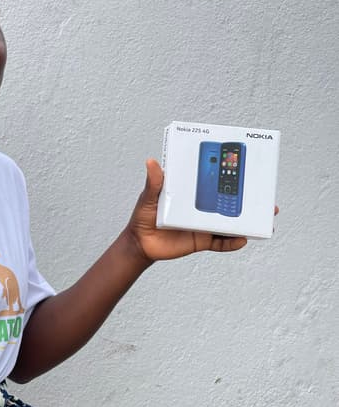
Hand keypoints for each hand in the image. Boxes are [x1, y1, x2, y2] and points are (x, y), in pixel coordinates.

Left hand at [126, 159, 252, 260]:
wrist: (141, 244)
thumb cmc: (143, 218)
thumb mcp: (148, 198)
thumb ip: (153, 183)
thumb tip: (151, 162)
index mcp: (190, 194)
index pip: (212, 183)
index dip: (228, 176)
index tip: (245, 168)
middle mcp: (200, 208)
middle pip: (227, 202)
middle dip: (246, 200)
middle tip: (264, 196)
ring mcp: (203, 225)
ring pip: (230, 223)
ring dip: (246, 222)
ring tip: (263, 220)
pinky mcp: (202, 241)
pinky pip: (221, 243)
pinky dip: (232, 243)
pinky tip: (241, 240)